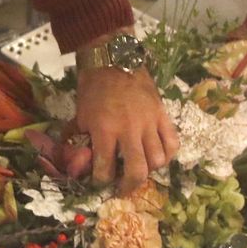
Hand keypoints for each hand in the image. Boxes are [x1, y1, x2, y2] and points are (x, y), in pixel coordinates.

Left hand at [74, 65, 179, 193]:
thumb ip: (78, 137)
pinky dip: (168, 155)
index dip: (101, 182)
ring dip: (148, 171)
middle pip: (137, 171)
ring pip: (157, 160)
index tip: (99, 183)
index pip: (105, 169)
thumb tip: (73, 157)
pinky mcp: (162, 114)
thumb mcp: (80, 113)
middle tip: (122, 189)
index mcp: (104, 130)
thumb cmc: (93, 86)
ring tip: (140, 170)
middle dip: (129, 186)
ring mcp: (149, 122)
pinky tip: (159, 157)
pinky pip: (172, 142)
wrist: (114, 59)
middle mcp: (129, 130)